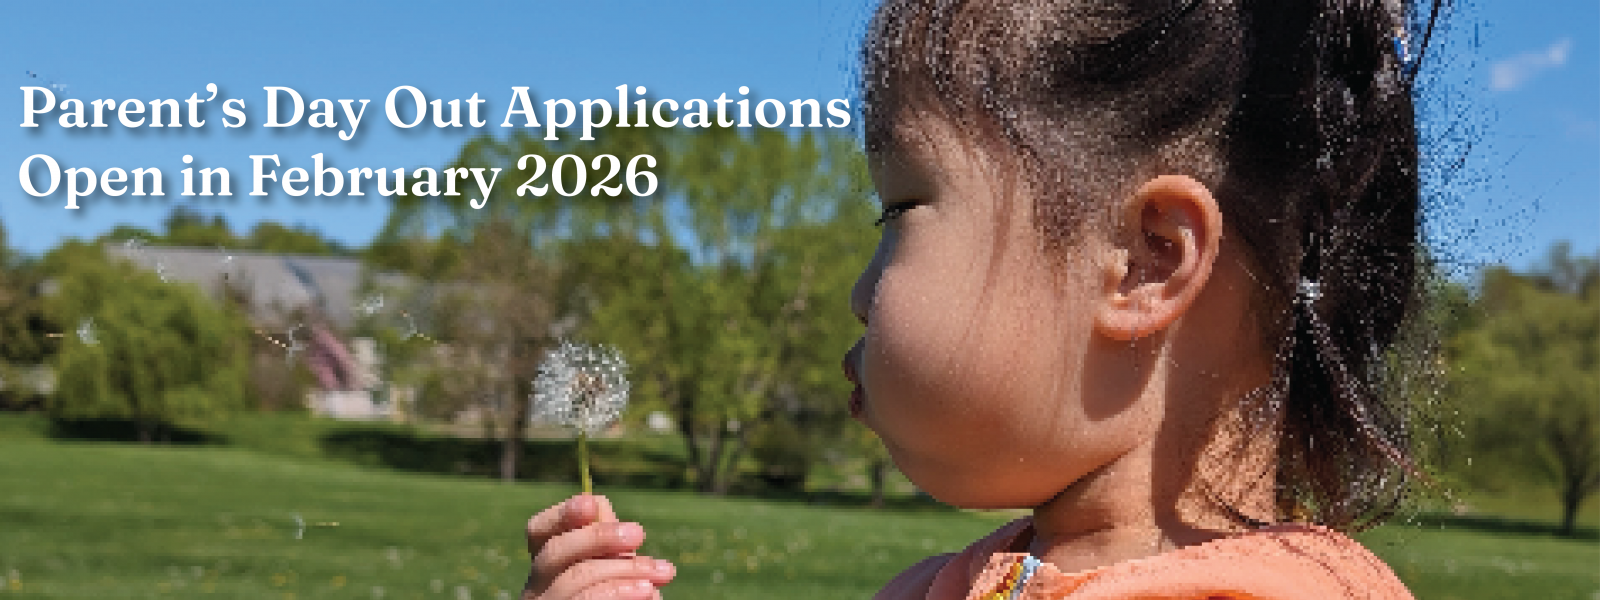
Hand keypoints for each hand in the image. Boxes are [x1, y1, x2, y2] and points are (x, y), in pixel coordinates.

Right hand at [522, 494, 675, 599]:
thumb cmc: (619, 599)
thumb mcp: (613, 571)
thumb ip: (606, 545)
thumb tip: (599, 505)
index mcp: (548, 569)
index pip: (539, 532)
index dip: (561, 515)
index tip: (590, 503)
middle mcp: (537, 591)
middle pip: (554, 554)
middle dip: (599, 538)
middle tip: (639, 533)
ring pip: (574, 583)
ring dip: (622, 572)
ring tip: (661, 574)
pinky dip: (621, 597)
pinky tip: (649, 595)